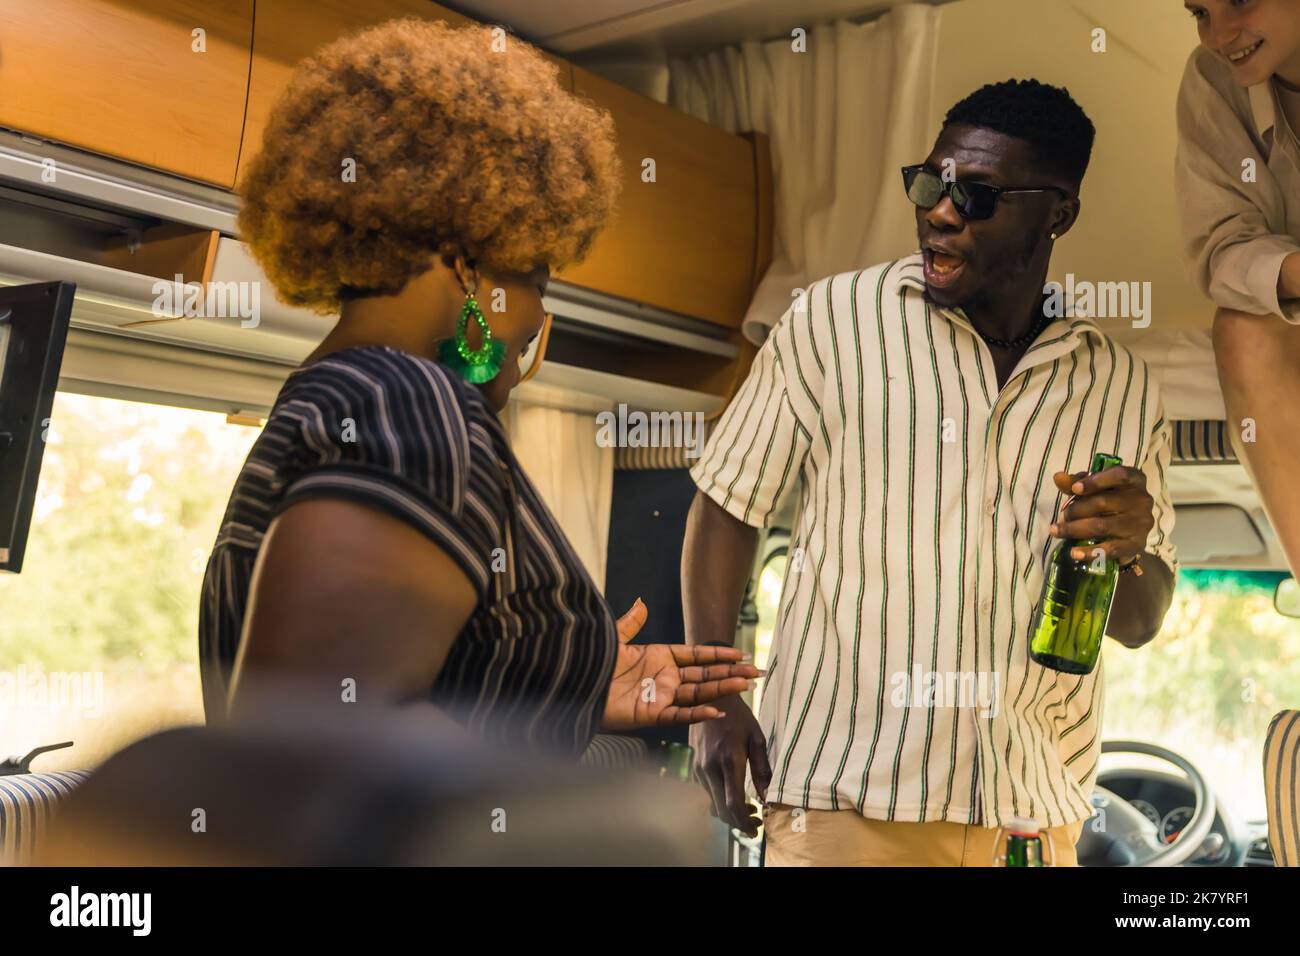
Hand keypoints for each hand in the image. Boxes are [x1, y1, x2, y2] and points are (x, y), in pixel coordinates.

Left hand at [600, 599, 761, 731]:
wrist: (576, 686)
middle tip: (757, 673)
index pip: (696, 656)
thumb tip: (642, 602)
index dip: (718, 654)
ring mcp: (660, 697)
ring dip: (722, 689)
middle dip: (731, 673)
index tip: (740, 654)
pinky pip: (679, 715)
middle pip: (704, 674)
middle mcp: (664, 678)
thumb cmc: (593, 663)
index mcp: (660, 658)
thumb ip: (632, 623)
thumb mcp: (615, 639)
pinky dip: (697, 714)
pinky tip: (717, 710)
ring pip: (698, 693)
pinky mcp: (651, 715)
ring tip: (746, 686)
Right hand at [690, 694, 770, 837]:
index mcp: (729, 761)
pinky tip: (731, 795)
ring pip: (712, 804)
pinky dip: (718, 801)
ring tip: (748, 808)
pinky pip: (705, 794)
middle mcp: (710, 768)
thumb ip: (762, 769)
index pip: (733, 804)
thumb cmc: (739, 717)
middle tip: (755, 822)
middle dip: (739, 822)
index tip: (756, 830)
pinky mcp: (694, 767)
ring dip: (729, 812)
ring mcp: (699, 769)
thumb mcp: (757, 739)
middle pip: (722, 810)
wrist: (711, 699)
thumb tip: (767, 798)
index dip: (745, 822)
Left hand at [1049, 466, 1153, 563]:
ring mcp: (1141, 523)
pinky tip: (1074, 552)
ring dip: (1074, 529)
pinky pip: (1111, 549)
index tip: (1075, 489)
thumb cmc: (1110, 501)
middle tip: (1062, 515)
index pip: (1120, 475)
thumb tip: (1058, 477)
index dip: (1096, 481)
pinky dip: (1090, 551)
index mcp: (1135, 480)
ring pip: (1102, 526)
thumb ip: (1077, 482)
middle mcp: (1142, 500)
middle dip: (1076, 509)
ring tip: (1057, 531)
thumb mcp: (1096, 487)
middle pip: (1103, 502)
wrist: (1131, 531)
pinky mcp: (1137, 544)